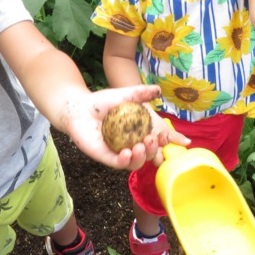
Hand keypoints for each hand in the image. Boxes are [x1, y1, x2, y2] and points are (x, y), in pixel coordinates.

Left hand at [62, 84, 189, 169]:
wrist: (78, 107)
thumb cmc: (101, 102)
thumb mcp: (124, 95)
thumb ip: (140, 93)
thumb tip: (158, 90)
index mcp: (139, 132)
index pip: (158, 140)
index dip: (168, 141)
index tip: (177, 138)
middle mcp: (131, 145)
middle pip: (149, 155)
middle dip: (155, 150)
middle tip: (153, 139)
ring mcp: (119, 152)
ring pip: (136, 163)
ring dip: (142, 157)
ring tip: (140, 146)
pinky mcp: (105, 157)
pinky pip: (118, 164)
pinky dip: (125, 160)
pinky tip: (127, 152)